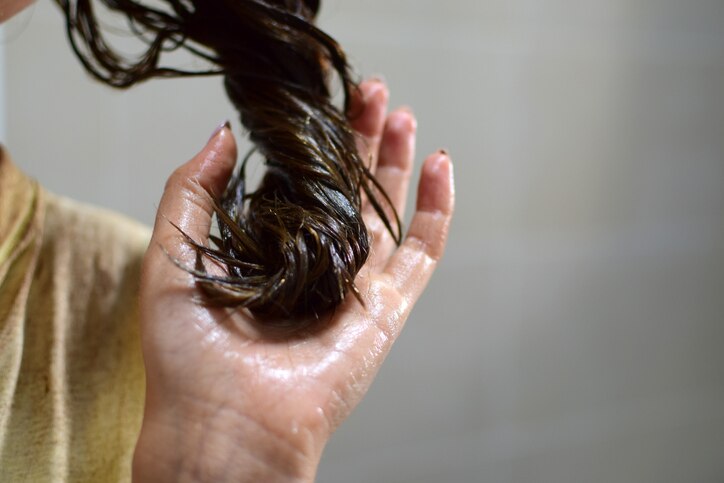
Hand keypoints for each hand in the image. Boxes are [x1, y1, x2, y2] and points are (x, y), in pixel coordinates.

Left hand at [133, 79, 454, 481]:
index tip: (320, 101)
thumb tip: (224, 134)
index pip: (301, 184)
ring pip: (388, 210)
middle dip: (360, 137)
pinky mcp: (386, 306)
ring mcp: (355, 285)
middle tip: (369, 90)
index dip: (313, 142)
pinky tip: (441, 163)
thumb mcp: (174, 254)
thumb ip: (193, 190)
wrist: (226, 423)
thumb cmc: (188, 355)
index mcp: (269, 252)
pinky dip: (437, 207)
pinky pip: (423, 249)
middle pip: (348, 189)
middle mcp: (316, 265)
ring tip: (399, 111)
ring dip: (398, 160)